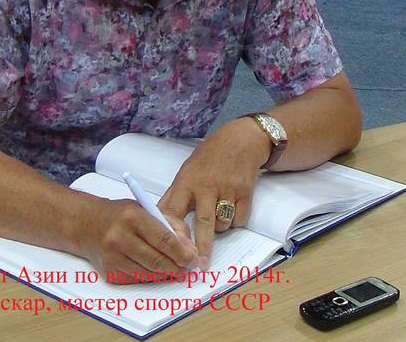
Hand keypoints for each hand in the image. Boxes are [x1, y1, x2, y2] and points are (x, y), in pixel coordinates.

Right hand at [78, 198, 198, 283]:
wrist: (86, 223)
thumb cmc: (120, 215)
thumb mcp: (146, 209)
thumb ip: (170, 225)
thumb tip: (189, 249)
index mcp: (133, 216)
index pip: (164, 239)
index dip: (182, 253)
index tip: (193, 259)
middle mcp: (120, 236)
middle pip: (157, 260)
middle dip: (177, 267)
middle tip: (187, 268)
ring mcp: (113, 255)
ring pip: (148, 273)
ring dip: (165, 274)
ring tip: (174, 269)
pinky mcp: (109, 270)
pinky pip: (137, 279)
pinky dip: (149, 276)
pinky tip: (154, 270)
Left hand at [157, 117, 271, 268]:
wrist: (241, 141)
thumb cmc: (209, 158)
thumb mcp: (186, 172)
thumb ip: (175, 196)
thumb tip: (160, 223)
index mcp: (186, 181)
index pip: (172, 211)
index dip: (172, 233)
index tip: (171, 250)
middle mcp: (206, 186)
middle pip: (203, 224)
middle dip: (201, 247)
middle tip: (198, 265)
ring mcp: (227, 190)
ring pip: (222, 225)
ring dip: (219, 228)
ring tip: (217, 213)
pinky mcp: (246, 193)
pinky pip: (239, 220)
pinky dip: (235, 221)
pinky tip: (231, 208)